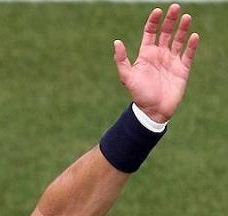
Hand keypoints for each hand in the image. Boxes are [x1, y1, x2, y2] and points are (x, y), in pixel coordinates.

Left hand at [113, 3, 199, 122]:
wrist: (152, 111)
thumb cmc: (138, 94)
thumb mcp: (127, 77)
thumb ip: (121, 60)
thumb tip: (116, 42)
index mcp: (146, 54)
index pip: (150, 33)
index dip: (153, 21)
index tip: (157, 11)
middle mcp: (159, 55)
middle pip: (166, 33)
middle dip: (170, 20)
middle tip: (175, 7)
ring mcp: (172, 61)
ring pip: (179, 40)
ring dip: (183, 29)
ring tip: (186, 17)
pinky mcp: (182, 69)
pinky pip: (188, 54)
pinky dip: (191, 45)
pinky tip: (194, 36)